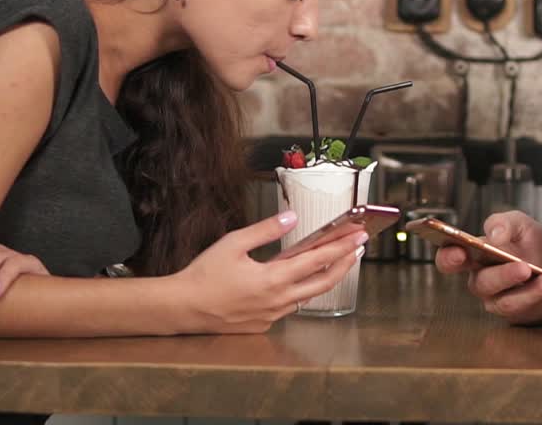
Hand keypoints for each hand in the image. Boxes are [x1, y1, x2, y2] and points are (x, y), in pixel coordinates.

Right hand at [172, 210, 367, 333]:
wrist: (183, 308)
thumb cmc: (203, 276)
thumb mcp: (233, 244)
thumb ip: (265, 230)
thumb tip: (291, 217)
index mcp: (272, 278)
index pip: (317, 260)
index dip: (341, 246)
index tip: (357, 236)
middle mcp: (277, 300)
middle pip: (324, 282)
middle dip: (345, 263)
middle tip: (358, 249)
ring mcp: (271, 315)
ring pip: (308, 297)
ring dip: (324, 278)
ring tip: (335, 262)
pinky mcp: (263, 324)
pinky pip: (289, 307)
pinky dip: (299, 292)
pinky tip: (298, 281)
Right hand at [434, 211, 541, 325]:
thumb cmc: (526, 244)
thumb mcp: (518, 224)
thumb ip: (504, 223)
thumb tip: (495, 236)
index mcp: (474, 258)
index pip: (449, 261)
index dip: (449, 259)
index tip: (461, 254)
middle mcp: (484, 284)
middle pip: (484, 285)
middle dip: (505, 276)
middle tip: (525, 267)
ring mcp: (504, 303)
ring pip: (513, 304)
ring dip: (536, 291)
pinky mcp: (528, 314)